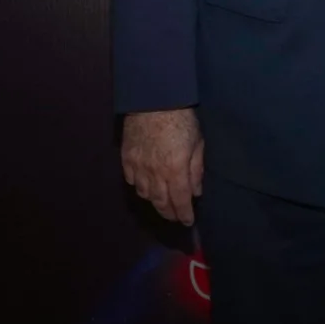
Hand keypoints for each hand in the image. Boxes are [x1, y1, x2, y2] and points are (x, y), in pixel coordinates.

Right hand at [121, 109, 203, 224]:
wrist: (153, 101)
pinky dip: (140, 188)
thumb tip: (196, 192)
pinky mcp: (126, 159)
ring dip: (155, 202)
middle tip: (175, 217)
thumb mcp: (198, 143)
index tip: (188, 222)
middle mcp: (155, 173)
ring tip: (163, 204)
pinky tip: (146, 187)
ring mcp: (138, 167)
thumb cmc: (182, 119)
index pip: (180, 200)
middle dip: (169, 213)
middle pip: (161, 202)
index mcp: (176, 170)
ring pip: (145, 194)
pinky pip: (132, 181)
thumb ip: (197, 169)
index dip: (184, 214)